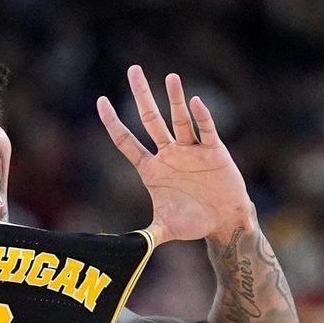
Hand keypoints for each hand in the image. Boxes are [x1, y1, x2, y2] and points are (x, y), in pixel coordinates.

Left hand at [97, 66, 254, 244]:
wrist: (223, 222)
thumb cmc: (192, 223)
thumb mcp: (164, 229)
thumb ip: (144, 237)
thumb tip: (123, 252)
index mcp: (151, 169)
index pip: (126, 142)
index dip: (114, 123)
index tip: (100, 101)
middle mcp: (168, 154)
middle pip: (151, 120)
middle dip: (141, 96)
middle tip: (133, 70)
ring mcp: (190, 150)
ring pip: (179, 120)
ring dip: (175, 100)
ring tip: (170, 77)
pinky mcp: (213, 151)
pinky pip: (206, 131)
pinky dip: (202, 118)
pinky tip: (195, 102)